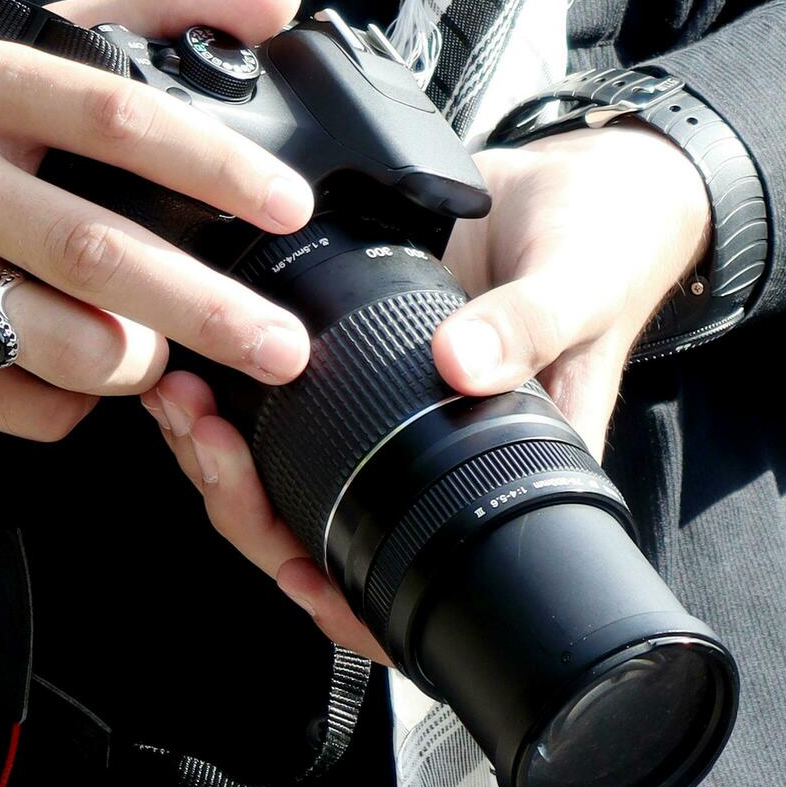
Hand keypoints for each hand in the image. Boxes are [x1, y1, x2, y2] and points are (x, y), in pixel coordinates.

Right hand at [0, 0, 317, 439]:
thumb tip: (276, 1)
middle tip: (285, 343)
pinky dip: (82, 399)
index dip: (215, 166)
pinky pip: (33, 407)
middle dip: (210, 309)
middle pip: (99, 255)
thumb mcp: (27, 52)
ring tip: (165, 348)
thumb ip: (156, 15)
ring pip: (70, 347)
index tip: (290, 204)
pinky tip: (80, 370)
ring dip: (141, 359)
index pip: (116, 120)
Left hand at [144, 124, 709, 662]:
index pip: (414, 583)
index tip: (294, 573)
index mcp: (496, 479)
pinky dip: (228, 400)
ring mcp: (385, 419)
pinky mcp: (352, 362)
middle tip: (204, 438)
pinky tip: (193, 366)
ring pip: (283, 480)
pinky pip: (280, 409)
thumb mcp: (580, 286)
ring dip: (219, 456)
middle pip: (319, 537)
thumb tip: (460, 365)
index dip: (348, 603)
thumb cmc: (604, 248)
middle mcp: (430, 463)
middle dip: (246, 505)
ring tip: (181, 403)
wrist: (581, 182)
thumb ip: (528, 324)